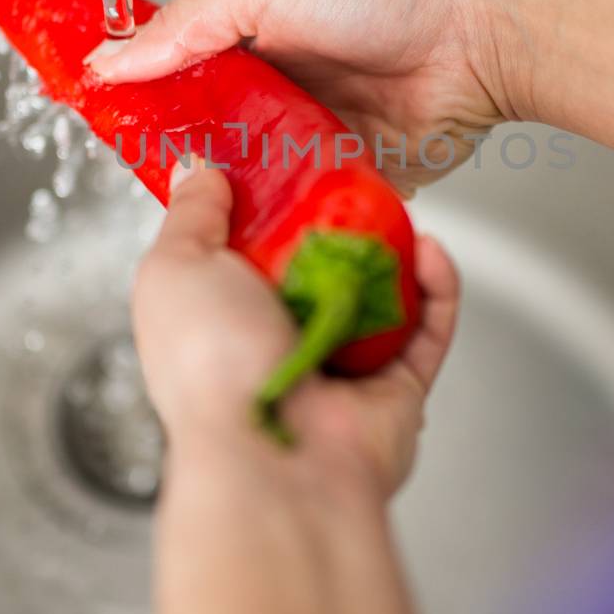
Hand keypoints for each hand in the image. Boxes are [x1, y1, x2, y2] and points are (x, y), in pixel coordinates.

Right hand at [89, 0, 520, 193]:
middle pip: (201, 140)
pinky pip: (295, 213)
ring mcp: (302, 144)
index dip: (134, 99)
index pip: (170, 76)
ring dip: (226, 199)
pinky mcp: (339, 184)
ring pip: (243, 184)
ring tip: (206, 214)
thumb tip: (111, 61)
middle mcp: (268, 96)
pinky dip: (278, 222)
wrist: (469, 44)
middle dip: (178, 161)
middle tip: (159, 178)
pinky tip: (255, 234)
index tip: (100, 121)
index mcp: (242, 42)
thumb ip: (183, 24)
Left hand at [132, 161, 459, 495]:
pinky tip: (432, 250)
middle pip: (324, 269)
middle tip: (360, 178)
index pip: (248, 253)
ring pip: (384, 296)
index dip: (271, 205)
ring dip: (398, 251)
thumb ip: (191, 215)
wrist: (274, 455)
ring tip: (399, 210)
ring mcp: (340, 369)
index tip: (294, 159)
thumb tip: (198, 170)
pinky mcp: (397, 390)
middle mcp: (280, 346)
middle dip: (345, 224)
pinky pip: (428, 330)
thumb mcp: (175, 266)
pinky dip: (438, 289)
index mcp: (222, 319)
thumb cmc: (211, 369)